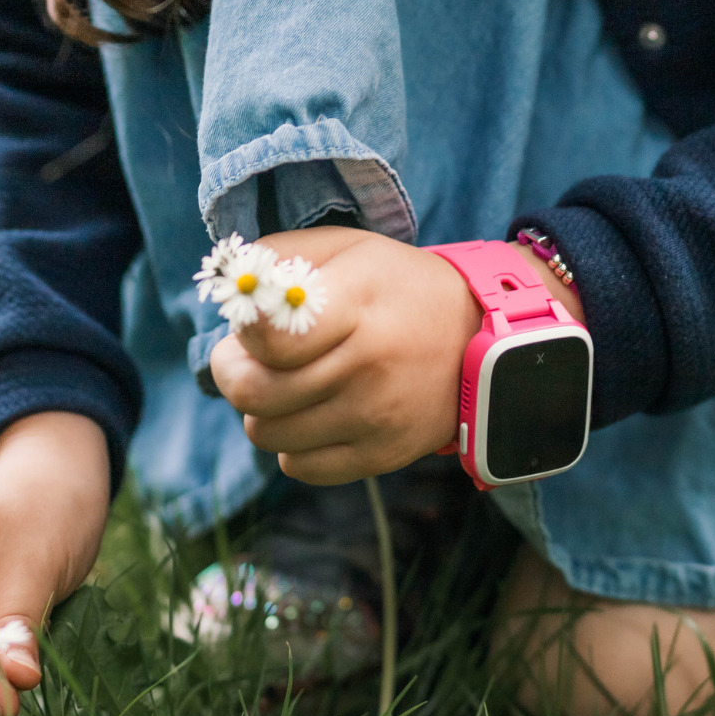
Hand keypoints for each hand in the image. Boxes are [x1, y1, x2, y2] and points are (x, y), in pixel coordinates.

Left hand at [208, 229, 581, 484]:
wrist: (484, 339)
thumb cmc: (399, 287)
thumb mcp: (349, 248)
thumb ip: (281, 255)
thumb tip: (230, 286)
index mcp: (356, 305)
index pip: (268, 339)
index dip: (241, 334)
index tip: (246, 325)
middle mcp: (367, 365)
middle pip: (254, 393)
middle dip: (232, 373)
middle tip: (244, 359)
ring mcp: (375, 417)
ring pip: (268, 434)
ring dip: (262, 411)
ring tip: (285, 384)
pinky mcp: (383, 455)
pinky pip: (300, 467)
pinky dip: (293, 445)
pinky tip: (313, 414)